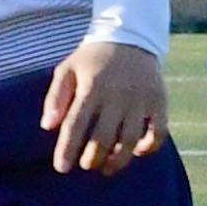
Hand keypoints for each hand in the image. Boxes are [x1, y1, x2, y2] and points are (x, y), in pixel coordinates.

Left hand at [42, 39, 167, 175]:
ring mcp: (140, 99)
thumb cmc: (93, 59)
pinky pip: (159, 132)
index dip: (67, 149)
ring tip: (107, 167)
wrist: (131, 37)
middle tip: (86, 165)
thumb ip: (55, 97)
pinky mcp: (159, 101)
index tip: (61, 168)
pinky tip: (137, 152)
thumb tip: (47, 126)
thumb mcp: (67, 69)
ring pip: (130, 140)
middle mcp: (117, 94)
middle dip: (92, 158)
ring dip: (118, 160)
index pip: (76, 124)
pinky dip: (149, 148)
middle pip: (104, 138)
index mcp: (92, 86)